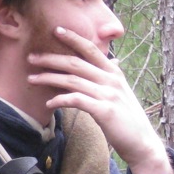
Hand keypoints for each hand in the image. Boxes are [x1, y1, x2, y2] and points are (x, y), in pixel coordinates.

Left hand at [27, 26, 173, 173]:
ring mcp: (108, 95)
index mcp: (113, 72)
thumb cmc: (126, 118)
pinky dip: (60, 100)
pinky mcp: (104, 111)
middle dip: (51, 59)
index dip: (73, 38)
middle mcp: (111, 80)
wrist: (141, 143)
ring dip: (49, 78)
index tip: (55, 30)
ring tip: (32, 79)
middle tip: (31, 58)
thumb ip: (111, 77)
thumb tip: (112, 60)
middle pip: (76, 63)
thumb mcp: (120, 92)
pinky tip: (49, 104)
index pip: (91, 49)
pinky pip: (77, 100)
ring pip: (72, 80)